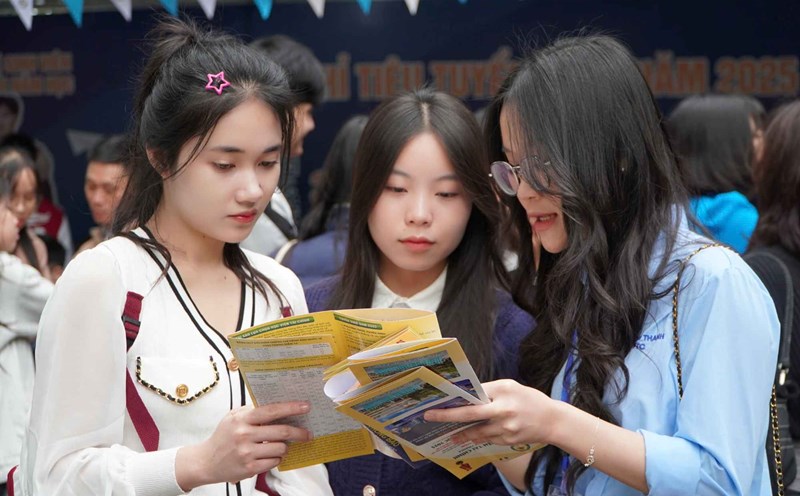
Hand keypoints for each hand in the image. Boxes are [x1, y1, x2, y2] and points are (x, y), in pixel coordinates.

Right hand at [176, 402, 311, 489]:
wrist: (206, 461)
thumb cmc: (224, 436)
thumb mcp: (234, 417)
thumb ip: (253, 410)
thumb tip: (279, 405)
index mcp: (242, 419)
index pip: (271, 411)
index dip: (291, 408)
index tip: (305, 407)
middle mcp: (244, 435)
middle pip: (281, 431)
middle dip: (298, 432)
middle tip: (307, 433)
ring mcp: (247, 453)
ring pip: (280, 448)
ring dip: (284, 447)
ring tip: (278, 445)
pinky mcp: (249, 468)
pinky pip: (274, 461)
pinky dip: (276, 458)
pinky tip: (269, 455)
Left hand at [423, 379, 558, 445]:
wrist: (552, 421)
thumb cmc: (529, 399)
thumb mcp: (511, 387)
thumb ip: (490, 390)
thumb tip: (468, 395)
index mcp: (503, 391)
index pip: (474, 394)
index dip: (456, 398)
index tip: (439, 400)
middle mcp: (503, 409)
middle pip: (470, 413)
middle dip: (448, 415)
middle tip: (430, 416)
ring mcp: (505, 427)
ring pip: (476, 431)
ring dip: (461, 433)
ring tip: (450, 434)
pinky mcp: (508, 440)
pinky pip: (487, 438)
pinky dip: (478, 437)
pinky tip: (469, 437)